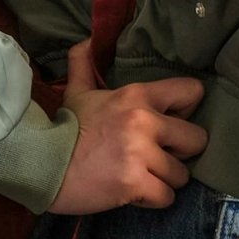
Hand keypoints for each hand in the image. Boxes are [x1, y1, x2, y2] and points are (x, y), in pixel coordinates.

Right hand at [47, 39, 209, 214]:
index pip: (190, 92)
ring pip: (182, 174)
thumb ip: (84, 64)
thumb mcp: (76, 91)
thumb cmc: (65, 128)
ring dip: (166, 179)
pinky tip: (138, 193)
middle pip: (196, 139)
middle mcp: (143, 121)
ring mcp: (140, 154)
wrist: (42, 163)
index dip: (186, 109)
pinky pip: (166, 196)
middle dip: (181, 151)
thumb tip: (87, 40)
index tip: (174, 121)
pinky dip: (155, 198)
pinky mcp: (134, 183)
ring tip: (146, 176)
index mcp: (136, 95)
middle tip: (161, 155)